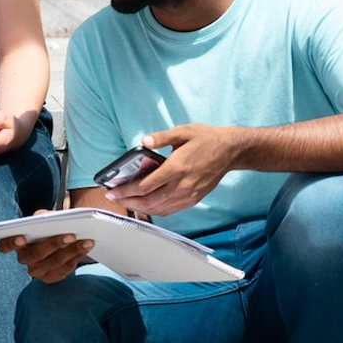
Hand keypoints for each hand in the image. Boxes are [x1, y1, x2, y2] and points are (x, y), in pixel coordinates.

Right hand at [0, 209, 93, 282]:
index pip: (4, 246)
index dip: (11, 243)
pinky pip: (64, 269)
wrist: (59, 237)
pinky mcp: (50, 278)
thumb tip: (50, 220)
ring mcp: (36, 271)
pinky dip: (76, 257)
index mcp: (16, 243)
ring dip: (72, 251)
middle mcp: (23, 259)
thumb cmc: (48, 225)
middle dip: (53, 244)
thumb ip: (43, 216)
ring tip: (87, 241)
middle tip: (71, 235)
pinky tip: (86, 248)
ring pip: (53, 262)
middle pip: (35, 255)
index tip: (22, 237)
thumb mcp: (43, 217)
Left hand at [105, 124, 237, 216]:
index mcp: (176, 168)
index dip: (125, 191)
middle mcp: (181, 185)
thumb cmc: (206, 139)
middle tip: (113, 198)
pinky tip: (146, 205)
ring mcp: (188, 195)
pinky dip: (156, 210)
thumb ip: (161, 137)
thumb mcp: (183, 132)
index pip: (144, 186)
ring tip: (126, 202)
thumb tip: (143, 141)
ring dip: (140, 208)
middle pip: (148, 201)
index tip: (112, 191)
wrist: (231, 150)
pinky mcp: (193, 199)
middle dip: (128, 202)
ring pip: (159, 209)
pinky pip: (171, 210)